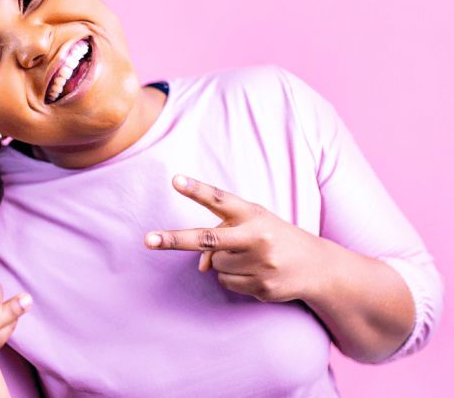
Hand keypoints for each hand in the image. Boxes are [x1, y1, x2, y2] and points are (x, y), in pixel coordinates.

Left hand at [144, 175, 328, 302]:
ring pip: (214, 265)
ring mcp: (260, 264)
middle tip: (148, 239)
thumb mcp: (252, 226)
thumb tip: (201, 267)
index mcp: (253, 214)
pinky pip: (226, 283)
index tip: (176, 180)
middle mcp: (256, 237)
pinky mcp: (263, 286)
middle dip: (175, 240)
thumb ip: (221, 236)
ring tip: (248, 257)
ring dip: (222, 262)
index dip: (197, 190)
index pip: (220, 199)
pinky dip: (233, 278)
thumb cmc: (274, 238)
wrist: (318, 267)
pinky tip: (255, 272)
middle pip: (207, 238)